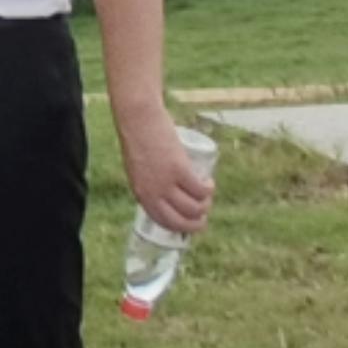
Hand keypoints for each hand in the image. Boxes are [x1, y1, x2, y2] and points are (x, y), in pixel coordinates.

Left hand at [113, 98, 211, 240]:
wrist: (138, 120)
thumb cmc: (138, 140)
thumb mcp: (138, 169)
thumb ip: (149, 181)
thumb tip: (165, 192)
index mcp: (141, 195)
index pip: (163, 221)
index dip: (180, 227)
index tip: (190, 223)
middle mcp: (153, 193)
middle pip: (180, 221)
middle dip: (196, 223)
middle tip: (204, 215)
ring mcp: (166, 182)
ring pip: (193, 207)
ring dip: (205, 205)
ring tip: (207, 196)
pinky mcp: (179, 169)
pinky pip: (200, 189)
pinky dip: (208, 190)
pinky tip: (210, 184)